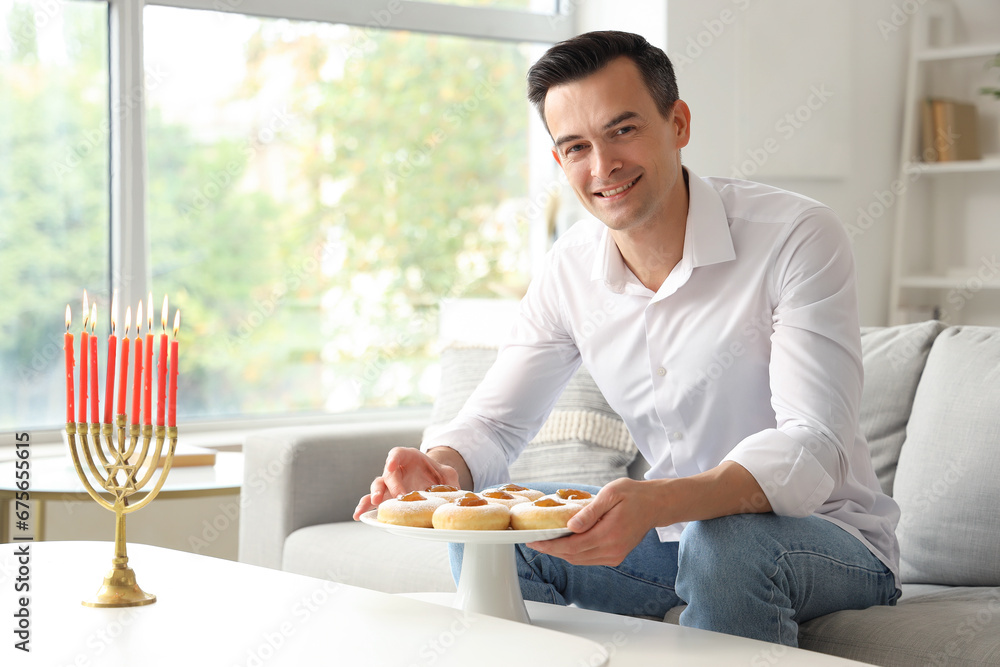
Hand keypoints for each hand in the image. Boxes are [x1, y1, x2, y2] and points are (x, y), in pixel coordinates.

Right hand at [352, 447, 459, 519]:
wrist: (432, 482)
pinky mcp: (385, 498)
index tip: (392, 464)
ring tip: (374, 504)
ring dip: (374, 495)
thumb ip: (450, 480)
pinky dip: (365, 508)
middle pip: (388, 474)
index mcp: (408, 458)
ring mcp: (388, 485)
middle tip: (396, 496)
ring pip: (377, 487)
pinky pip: (372, 502)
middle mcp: (395, 470)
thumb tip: (457, 493)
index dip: (394, 458)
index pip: (398, 453)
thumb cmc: (437, 475)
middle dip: (390, 484)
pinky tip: (359, 516)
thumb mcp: (447, 474)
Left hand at [526, 478, 660, 565]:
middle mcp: (612, 550)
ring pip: (580, 560)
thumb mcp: (611, 494)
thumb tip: (570, 526)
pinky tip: (565, 542)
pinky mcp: (616, 556)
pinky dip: (574, 553)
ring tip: (546, 541)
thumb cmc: (633, 495)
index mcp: (609, 534)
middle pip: (573, 556)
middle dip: (552, 550)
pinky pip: (589, 559)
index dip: (550, 545)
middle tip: (534, 541)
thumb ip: (590, 512)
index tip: (533, 541)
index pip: (572, 546)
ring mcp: (615, 555)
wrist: (655, 505)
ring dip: (562, 553)